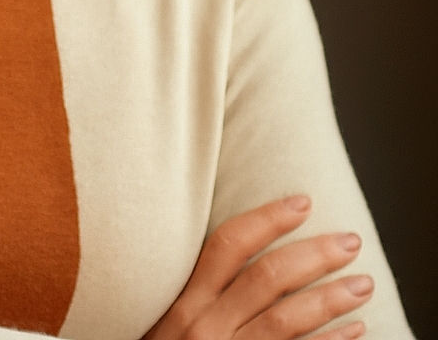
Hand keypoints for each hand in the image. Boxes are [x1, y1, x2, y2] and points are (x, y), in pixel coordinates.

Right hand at [142, 196, 373, 339]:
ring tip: (363, 283)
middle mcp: (206, 325)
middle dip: (313, 255)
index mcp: (186, 301)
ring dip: (331, 298)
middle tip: (350, 241)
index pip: (228, 245)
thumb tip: (248, 256)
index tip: (301, 202)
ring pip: (287, 319)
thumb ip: (199, 290)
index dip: (267, 219)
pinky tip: (356, 329)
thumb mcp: (166, 319)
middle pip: (266, 278)